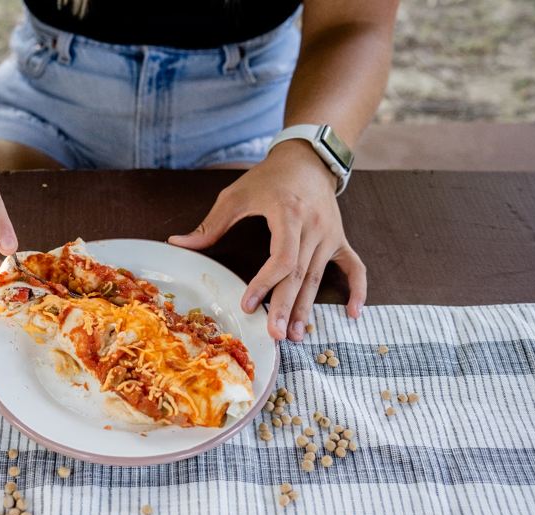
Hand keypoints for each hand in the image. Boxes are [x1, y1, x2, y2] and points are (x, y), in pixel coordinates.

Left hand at [168, 140, 365, 340]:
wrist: (307, 159)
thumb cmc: (269, 178)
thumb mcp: (236, 195)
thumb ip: (210, 224)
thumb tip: (177, 243)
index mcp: (288, 214)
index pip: (282, 258)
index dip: (265, 284)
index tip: (248, 305)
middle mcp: (313, 226)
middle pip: (300, 275)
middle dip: (285, 306)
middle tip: (274, 334)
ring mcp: (330, 234)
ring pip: (319, 277)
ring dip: (307, 308)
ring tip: (295, 335)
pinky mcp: (340, 239)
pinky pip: (354, 267)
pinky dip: (358, 290)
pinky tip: (352, 314)